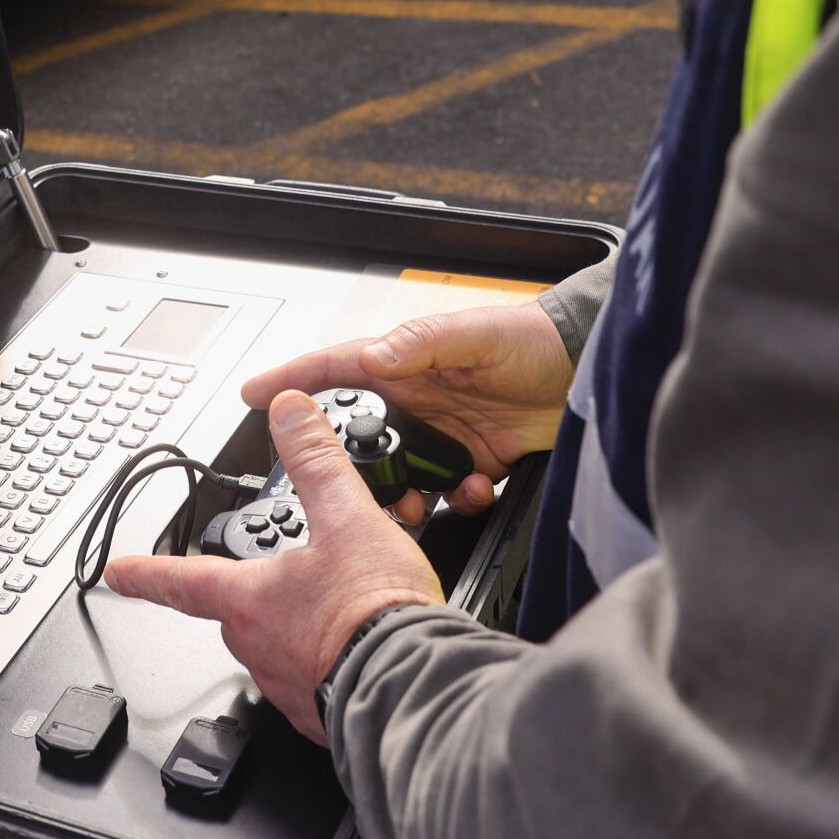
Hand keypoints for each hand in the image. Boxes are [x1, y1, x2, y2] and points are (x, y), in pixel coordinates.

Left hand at [104, 392, 443, 742]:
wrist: (417, 686)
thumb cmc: (377, 614)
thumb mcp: (348, 518)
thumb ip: (316, 462)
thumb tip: (289, 412)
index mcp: (250, 600)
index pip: (181, 580)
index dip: (146, 572)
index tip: (119, 573)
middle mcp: (259, 648)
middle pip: (237, 614)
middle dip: (253, 595)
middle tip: (287, 577)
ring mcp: (289, 686)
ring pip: (278, 649)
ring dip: (300, 629)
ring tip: (341, 608)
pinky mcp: (323, 714)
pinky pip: (315, 683)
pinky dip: (331, 663)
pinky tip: (362, 648)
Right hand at [240, 302, 572, 515]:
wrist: (586, 374)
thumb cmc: (532, 340)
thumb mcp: (474, 335)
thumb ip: (422, 345)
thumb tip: (376, 354)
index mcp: (406, 362)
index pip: (335, 370)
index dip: (290, 380)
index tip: (252, 395)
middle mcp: (417, 399)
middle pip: (360, 436)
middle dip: (346, 466)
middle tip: (340, 487)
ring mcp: (443, 434)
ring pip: (399, 475)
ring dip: (401, 495)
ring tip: (411, 504)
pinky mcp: (472, 461)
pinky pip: (447, 492)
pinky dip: (455, 500)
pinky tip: (472, 492)